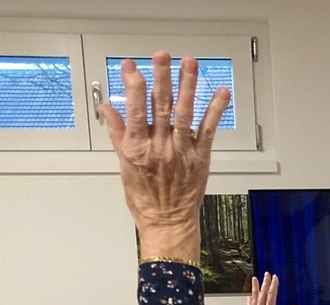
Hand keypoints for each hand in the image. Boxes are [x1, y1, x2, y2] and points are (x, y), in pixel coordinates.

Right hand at [102, 53, 231, 259]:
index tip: (131, 65)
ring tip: (190, 63)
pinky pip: (208, 130)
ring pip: (184, 112)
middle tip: (162, 54)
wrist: (168, 223)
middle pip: (160, 105)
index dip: (133, 85)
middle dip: (162, 77)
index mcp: (137, 149)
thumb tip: (108, 109)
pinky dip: (215, 110)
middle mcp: (160, 148)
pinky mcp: (200, 158)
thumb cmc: (144, 199)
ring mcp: (181, 152)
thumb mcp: (123, 166)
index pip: (135, 110)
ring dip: (188, 86)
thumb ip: (118, 134)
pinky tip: (221, 92)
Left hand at [244, 273, 295, 304]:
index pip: (272, 295)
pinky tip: (249, 295)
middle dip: (265, 282)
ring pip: (254, 297)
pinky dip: (250, 298)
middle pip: (262, 293)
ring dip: (255, 287)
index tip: (275, 277)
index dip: (274, 285)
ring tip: (255, 279)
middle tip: (266, 274)